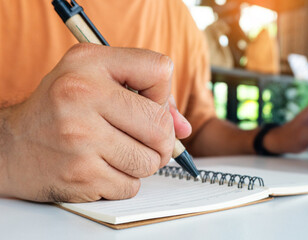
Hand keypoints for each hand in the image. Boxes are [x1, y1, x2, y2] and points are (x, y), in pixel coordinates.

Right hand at [0, 43, 190, 201]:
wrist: (10, 147)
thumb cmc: (60, 110)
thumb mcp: (95, 80)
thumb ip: (146, 96)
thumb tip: (184, 129)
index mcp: (89, 63)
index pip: (159, 71)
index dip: (161, 93)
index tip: (146, 103)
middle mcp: (82, 95)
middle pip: (161, 126)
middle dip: (161, 140)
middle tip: (144, 140)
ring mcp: (80, 138)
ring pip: (151, 161)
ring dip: (142, 162)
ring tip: (118, 153)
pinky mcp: (80, 175)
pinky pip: (131, 186)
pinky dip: (124, 181)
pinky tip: (102, 169)